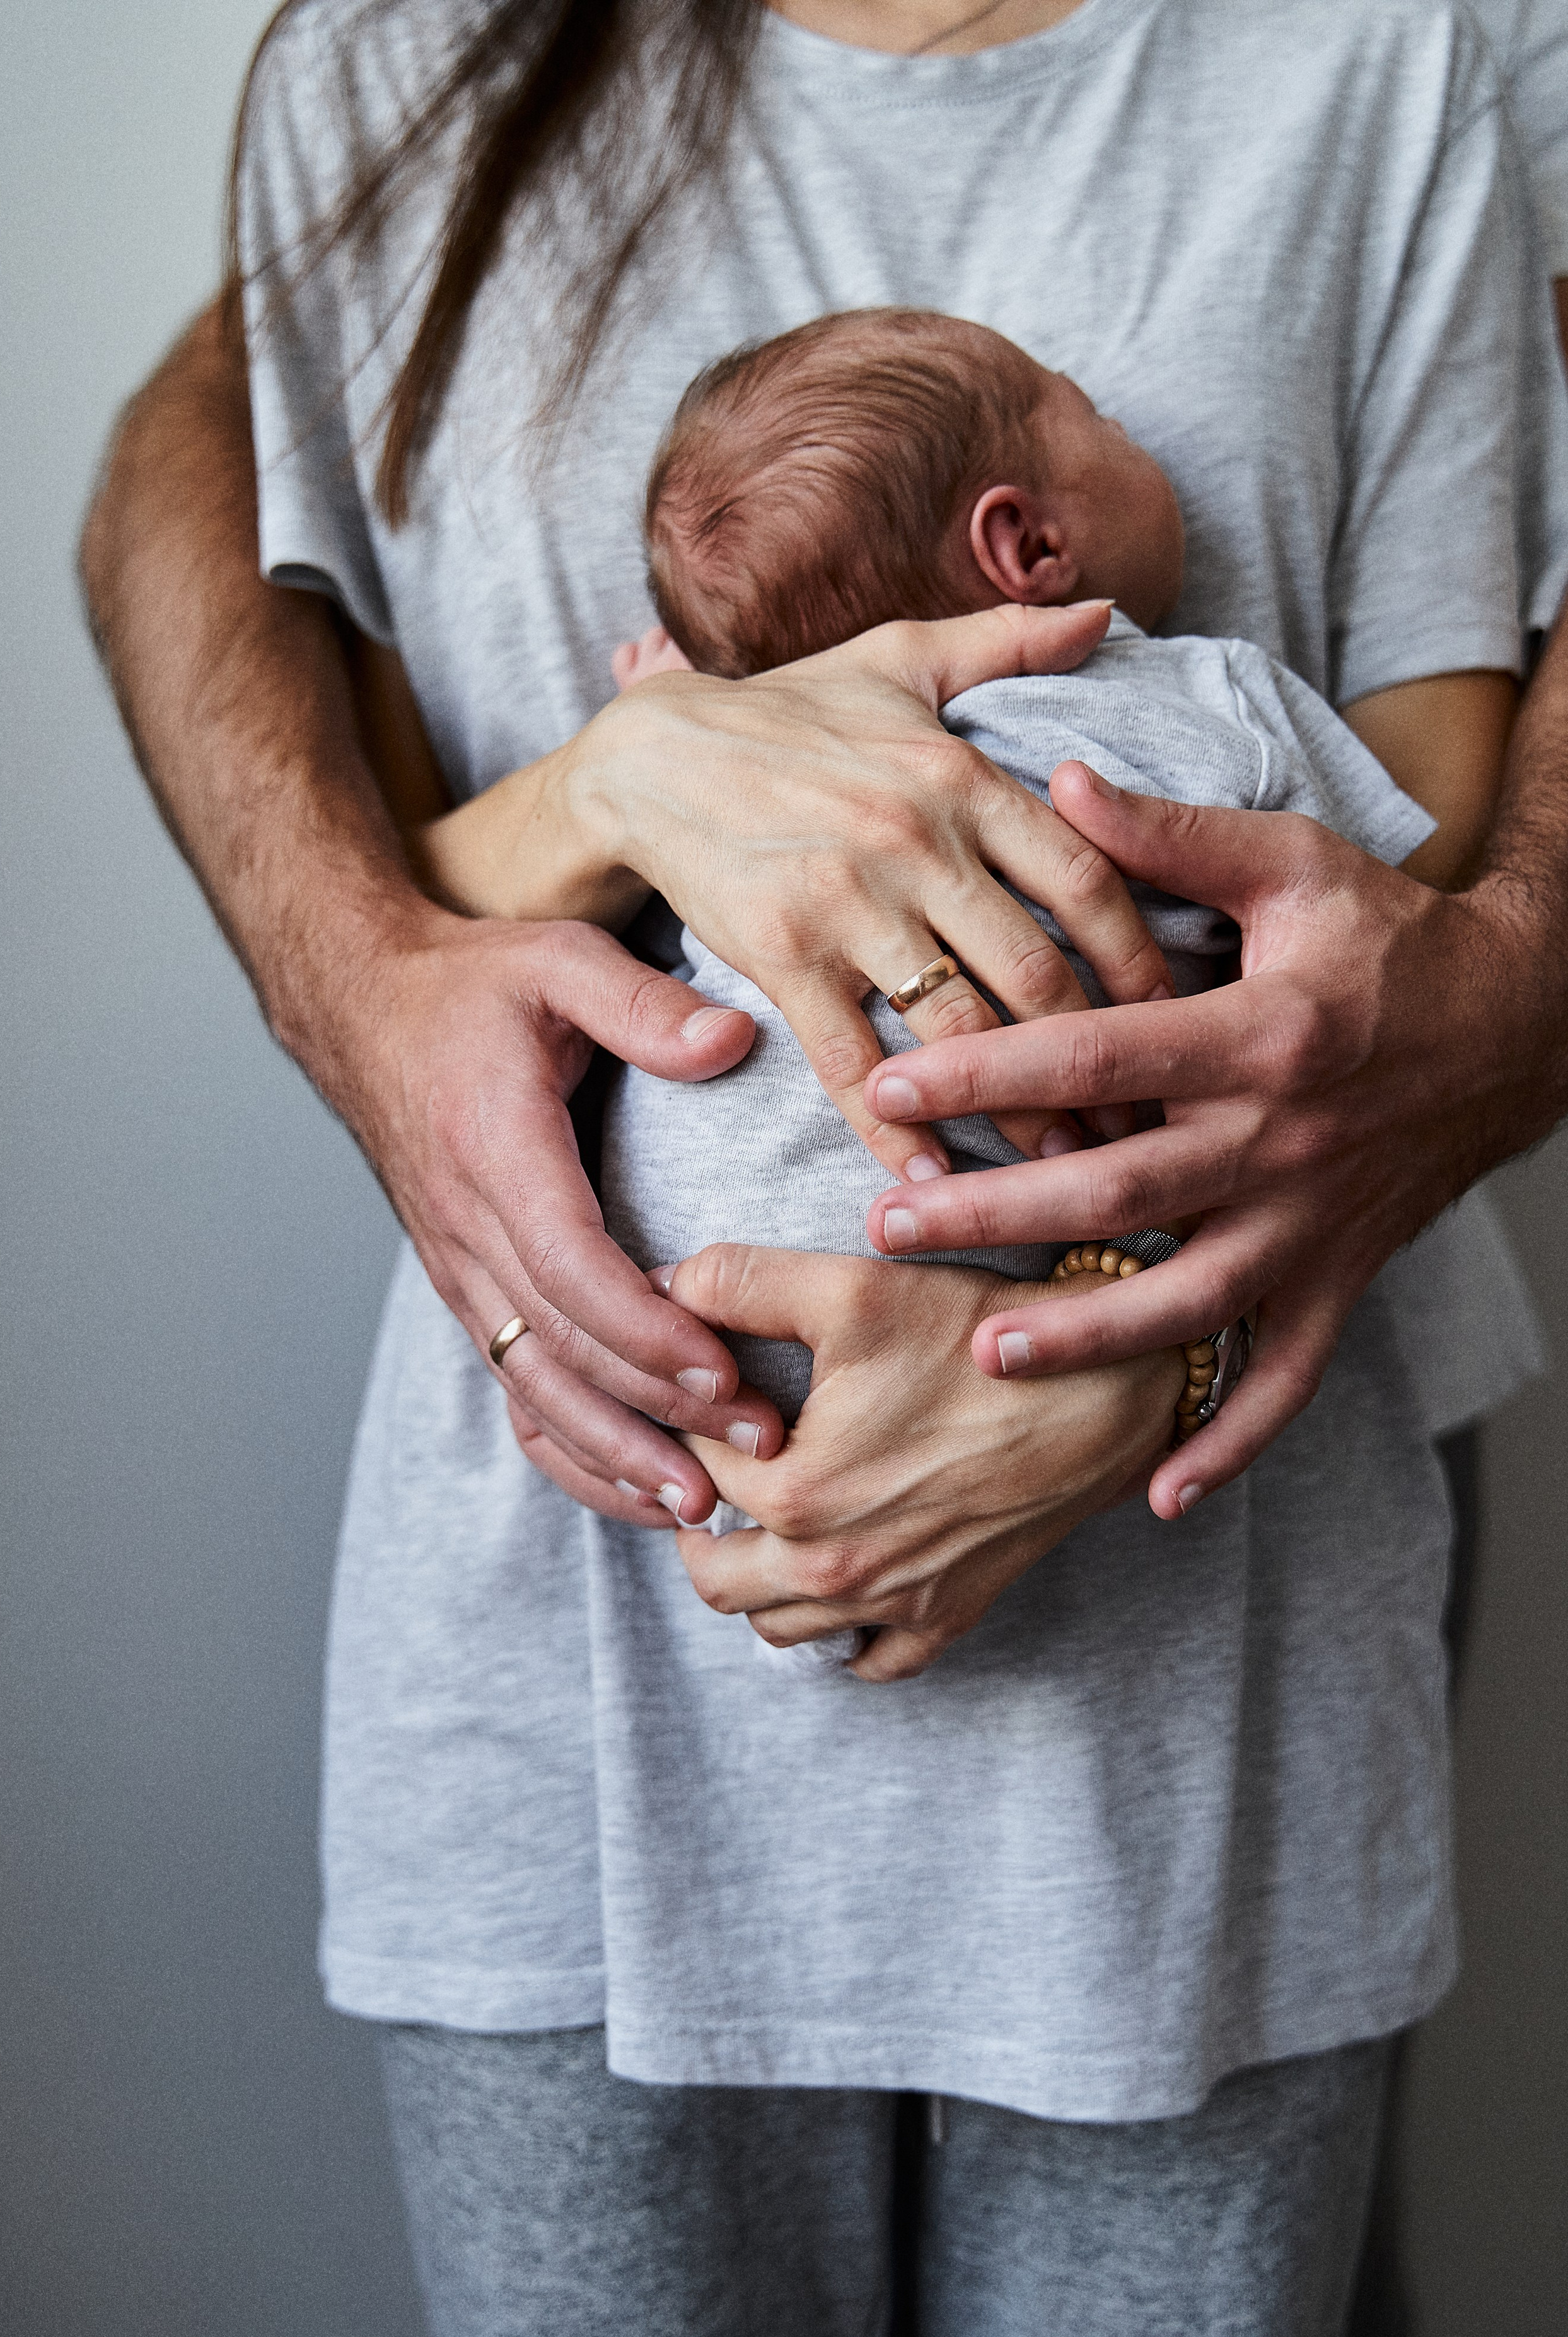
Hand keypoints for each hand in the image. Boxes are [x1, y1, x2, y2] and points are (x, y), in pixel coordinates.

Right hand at [327, 911, 787, 1527]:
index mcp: (495, 1152)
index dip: (644, 1330)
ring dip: (616, 1454)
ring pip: (534, 1389)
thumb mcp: (558, 960)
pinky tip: (637, 1490)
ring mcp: (462, 1272)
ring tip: (701, 1506)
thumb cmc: (471, 987)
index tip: (722, 1370)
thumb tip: (730, 1040)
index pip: (568, 1267)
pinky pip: (516, 1390)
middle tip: (758, 1453)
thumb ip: (643, 1003)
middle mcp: (469, 1229)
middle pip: (561, 1349)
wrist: (360, 1011)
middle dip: (658, 1412)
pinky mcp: (468, 1294)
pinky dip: (574, 1450)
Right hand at [564, 603, 1172, 1175]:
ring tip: (1064, 1166)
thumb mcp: (900, 659)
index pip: (1088, 879)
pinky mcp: (781, 957)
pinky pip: (853, 1059)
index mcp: (961, 777)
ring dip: (1016, 1107)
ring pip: (957, 1027)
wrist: (651, 756)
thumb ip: (1009, 641)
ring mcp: (847, 905)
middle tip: (1142, 1122)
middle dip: (1099, 1060)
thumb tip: (1105, 609)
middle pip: (1037, 972)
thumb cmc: (789, 711)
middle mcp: (915, 842)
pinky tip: (935, 1178)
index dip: (1143, 961)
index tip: (1176, 1019)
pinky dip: (896, 1126)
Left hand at [661, 1246, 1181, 1679]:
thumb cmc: (975, 1339)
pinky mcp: (944, 1619)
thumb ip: (737, 1282)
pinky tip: (843, 1580)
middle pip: (714, 1576)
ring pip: (777, 1629)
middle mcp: (833, 1571)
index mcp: (793, 1496)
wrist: (1100, 1395)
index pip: (697, 1469)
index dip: (697, 1423)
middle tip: (727, 1468)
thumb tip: (659, 1285)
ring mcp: (891, 1606)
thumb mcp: (850, 1288)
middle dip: (705, 1522)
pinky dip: (840, 1634)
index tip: (721, 1394)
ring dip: (760, 1580)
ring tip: (774, 1518)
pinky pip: (866, 1662)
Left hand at [859, 760, 1560, 1518]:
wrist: (1519, 1020)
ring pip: (1188, 1299)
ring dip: (1089, 1339)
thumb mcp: (1292, 864)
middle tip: (889, 1229)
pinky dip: (1232, 1443)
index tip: (888, 1089)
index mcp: (1259, 1033)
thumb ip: (1171, 836)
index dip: (988, 1072)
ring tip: (986, 1355)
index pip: (1098, 1056)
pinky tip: (1162, 1496)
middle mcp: (1280, 1141)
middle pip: (1119, 1187)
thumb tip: (1061, 783)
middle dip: (998, 1212)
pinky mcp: (1338, 1278)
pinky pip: (1286, 1379)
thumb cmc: (1387, 937)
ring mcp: (1311, 1224)